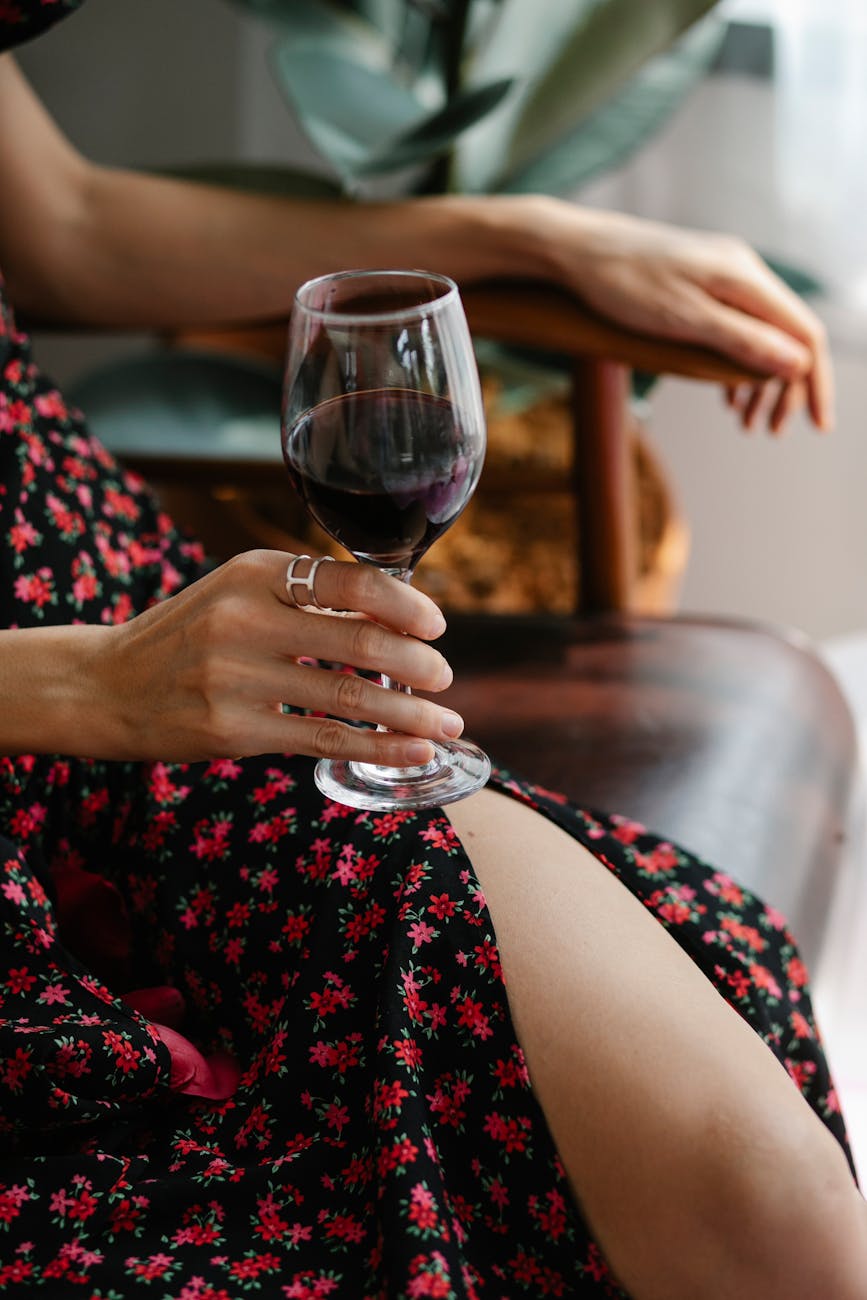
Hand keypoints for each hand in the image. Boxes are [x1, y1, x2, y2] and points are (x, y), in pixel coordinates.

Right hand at [91, 551, 460, 764]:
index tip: (436, 626)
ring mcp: (234, 677)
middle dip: (419, 664)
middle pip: (359, 641)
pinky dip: (378, 747)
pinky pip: (324, 739)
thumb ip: (306, 600)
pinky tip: (413, 752)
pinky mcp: (232, 730)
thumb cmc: (188, 637)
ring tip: (446, 724)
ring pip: (349, 696)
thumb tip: (396, 619)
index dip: (406, 606)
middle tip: (445, 677)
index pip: (349, 580)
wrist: (105, 685)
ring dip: (412, 714)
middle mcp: (244, 618)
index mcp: (253, 571)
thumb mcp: (238, 594)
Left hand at [532, 200, 832, 434]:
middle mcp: (741, 273)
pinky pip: (735, 328)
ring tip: (747, 423)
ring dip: (760, 381)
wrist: (577, 251)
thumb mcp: (684, 319)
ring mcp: (721, 276)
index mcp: (744, 278)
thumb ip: (741, 340)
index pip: (804, 332)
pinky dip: (736, 365)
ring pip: (760, 334)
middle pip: (786, 336)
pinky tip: (727, 395)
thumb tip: (798, 364)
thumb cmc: (623, 284)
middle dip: (787, 389)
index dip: (815, 382)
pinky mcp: (699, 284)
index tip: (818, 426)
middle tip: (772, 432)